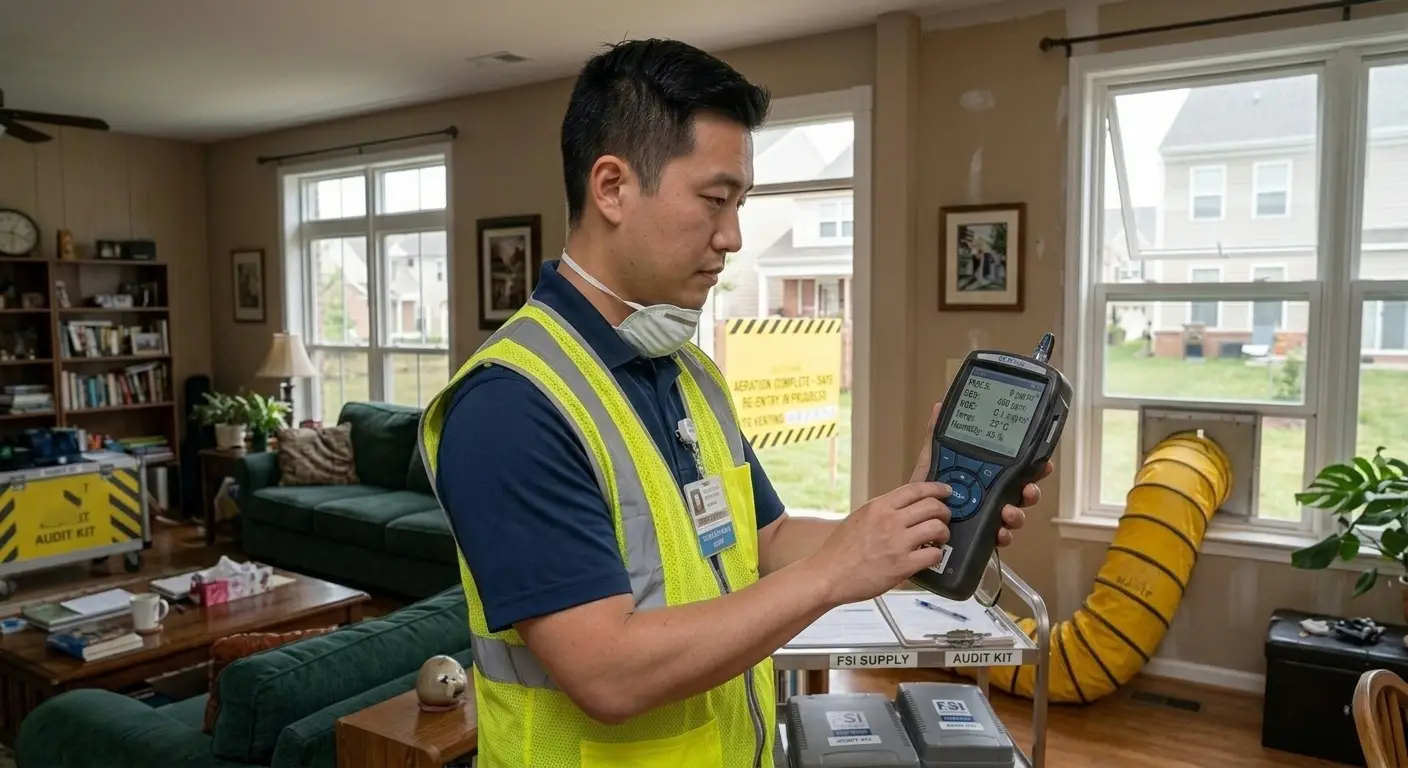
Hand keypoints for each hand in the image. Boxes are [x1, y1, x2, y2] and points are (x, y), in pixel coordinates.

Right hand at [806, 482, 951, 605]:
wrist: (828, 575)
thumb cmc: (840, 550)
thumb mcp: (860, 518)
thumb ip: (882, 511)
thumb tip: (905, 506)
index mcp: (878, 506)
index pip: (916, 489)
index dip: (936, 488)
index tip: (945, 491)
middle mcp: (889, 521)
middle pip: (932, 506)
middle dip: (944, 512)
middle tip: (943, 519)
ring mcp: (897, 543)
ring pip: (938, 528)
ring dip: (943, 533)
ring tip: (938, 539)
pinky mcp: (902, 566)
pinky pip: (934, 555)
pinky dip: (937, 555)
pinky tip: (930, 556)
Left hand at [909, 403, 1053, 549]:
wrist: (911, 518)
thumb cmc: (926, 490)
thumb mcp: (931, 459)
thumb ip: (937, 434)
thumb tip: (939, 406)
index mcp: (985, 476)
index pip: (1016, 471)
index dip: (1033, 468)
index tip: (1044, 464)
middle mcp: (991, 497)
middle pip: (1022, 494)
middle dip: (1031, 492)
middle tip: (1028, 490)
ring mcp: (988, 517)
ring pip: (1014, 515)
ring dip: (1018, 514)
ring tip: (1008, 512)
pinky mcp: (980, 536)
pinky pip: (998, 537)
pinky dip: (1003, 536)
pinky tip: (999, 532)